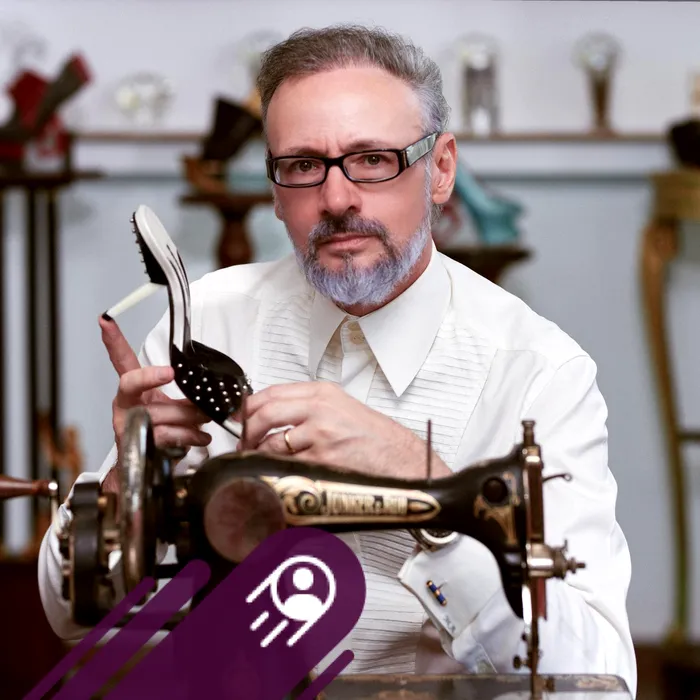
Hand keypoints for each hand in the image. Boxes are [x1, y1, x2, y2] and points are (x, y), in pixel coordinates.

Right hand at [99, 316, 211, 490]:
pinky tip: (201, 437)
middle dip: (152, 377)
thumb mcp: (170, 404)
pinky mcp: (138, 444)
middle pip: (132, 384)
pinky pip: (167, 435)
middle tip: (170, 373)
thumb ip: (185, 394)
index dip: (113, 341)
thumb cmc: (160, 429)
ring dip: (187, 415)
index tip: (107, 322)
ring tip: (205, 417)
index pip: (120, 361)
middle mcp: (125, 405)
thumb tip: (211, 390)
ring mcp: (128, 424)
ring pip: (157, 413)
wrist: (144, 463)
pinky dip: (190, 436)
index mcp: (132, 389)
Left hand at [240, 381, 450, 479]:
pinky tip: (279, 471)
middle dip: (247, 431)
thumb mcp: (340, 408)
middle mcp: (320, 409)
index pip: (271, 393)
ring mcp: (320, 434)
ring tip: (260, 460)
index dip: (248, 407)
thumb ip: (308, 407)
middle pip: (265, 413)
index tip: (240, 418)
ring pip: (271, 442)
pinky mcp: (322, 459)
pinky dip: (277, 469)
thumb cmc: (373, 437)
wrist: (399, 458)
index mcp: (322, 393)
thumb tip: (270, 415)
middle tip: (244, 443)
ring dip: (260, 454)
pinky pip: (286, 464)